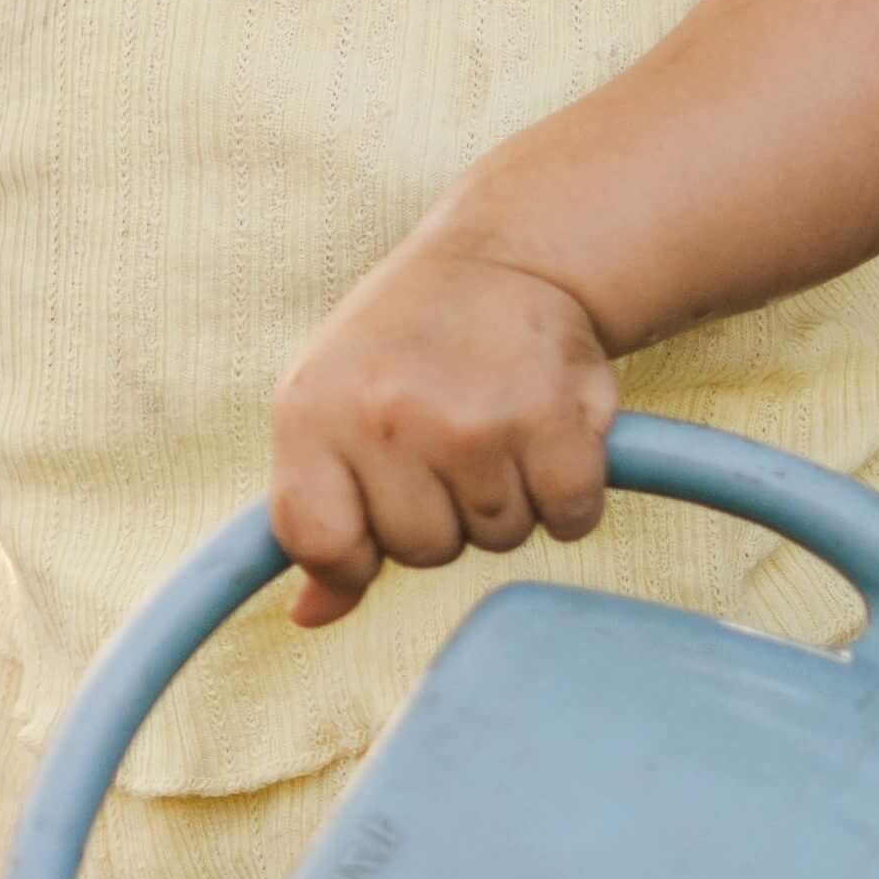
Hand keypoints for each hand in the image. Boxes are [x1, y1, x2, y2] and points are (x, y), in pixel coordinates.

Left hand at [269, 238, 617, 627]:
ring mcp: (472, 423)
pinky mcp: (556, 425)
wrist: (507, 261)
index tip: (375, 512)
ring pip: (497, 539)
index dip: (353, 549)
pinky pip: (569, 520)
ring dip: (505, 499)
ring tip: (492, 427)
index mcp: (311, 412)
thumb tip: (309, 617)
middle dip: (441, 514)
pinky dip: (569, 494)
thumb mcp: (329, 408)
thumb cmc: (402, 350)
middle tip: (446, 443)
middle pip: (420, 551)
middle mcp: (387, 418)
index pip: (318, 542)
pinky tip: (545, 435)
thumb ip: (315, 513)